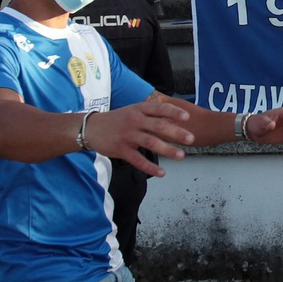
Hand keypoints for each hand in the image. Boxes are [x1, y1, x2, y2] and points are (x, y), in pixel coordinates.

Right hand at [82, 100, 196, 176]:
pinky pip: (138, 159)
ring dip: (167, 150)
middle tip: (191, 139)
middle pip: (158, 126)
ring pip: (150, 143)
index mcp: (138, 109)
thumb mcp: (132, 110)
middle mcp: (134, 121)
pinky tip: (161, 173)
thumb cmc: (117, 119)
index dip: (174, 112)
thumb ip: (150, 113)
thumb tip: (173, 115)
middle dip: (176, 132)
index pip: (159, 108)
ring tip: (181, 156)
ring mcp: (127, 135)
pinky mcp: (121, 150)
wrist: (90, 128)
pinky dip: (150, 167)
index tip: (187, 117)